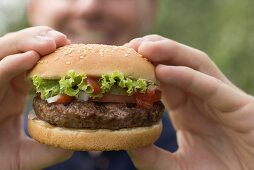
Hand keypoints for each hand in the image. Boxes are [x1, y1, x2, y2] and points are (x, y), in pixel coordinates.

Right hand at [0, 26, 72, 169]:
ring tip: (52, 43)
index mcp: (15, 90)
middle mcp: (3, 83)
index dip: (51, 54)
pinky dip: (10, 64)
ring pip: (3, 52)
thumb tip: (75, 141)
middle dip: (40, 40)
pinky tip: (30, 58)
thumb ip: (51, 148)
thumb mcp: (29, 155)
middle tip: (62, 40)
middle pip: (19, 51)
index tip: (71, 48)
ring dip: (28, 44)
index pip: (33, 63)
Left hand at [126, 35, 253, 169]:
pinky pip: (211, 86)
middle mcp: (201, 98)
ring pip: (195, 65)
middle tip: (128, 46)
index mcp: (186, 109)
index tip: (120, 61)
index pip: (162, 80)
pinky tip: (163, 70)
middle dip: (154, 51)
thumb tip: (125, 140)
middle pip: (177, 64)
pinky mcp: (239, 106)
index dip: (143, 68)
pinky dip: (187, 76)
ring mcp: (221, 99)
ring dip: (169, 52)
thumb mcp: (176, 167)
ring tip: (143, 47)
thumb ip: (151, 156)